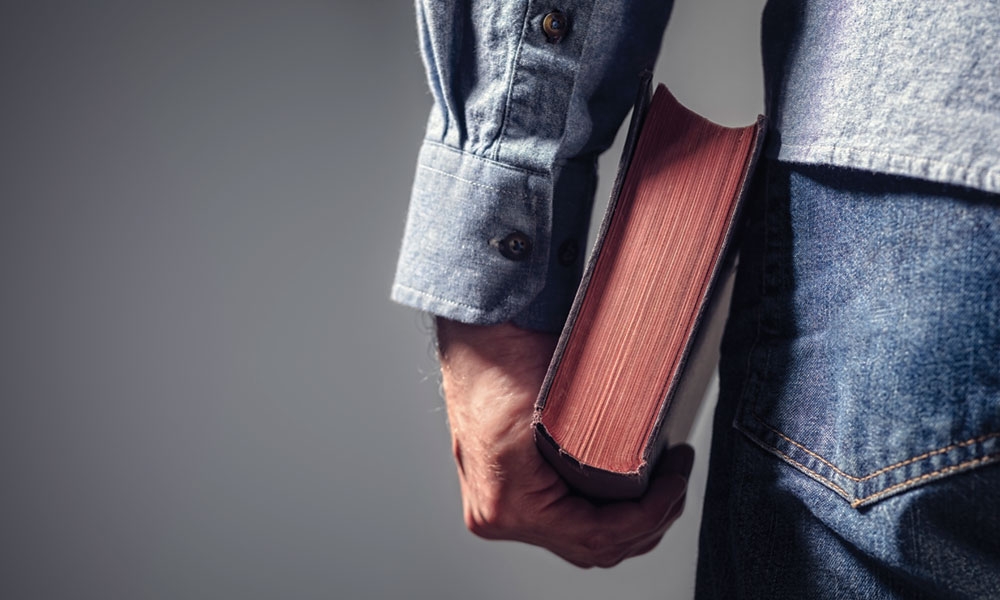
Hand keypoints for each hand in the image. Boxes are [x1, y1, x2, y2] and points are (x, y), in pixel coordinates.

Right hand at [436, 317, 694, 568]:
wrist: (475, 339)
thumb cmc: (501, 362)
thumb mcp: (556, 403)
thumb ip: (600, 445)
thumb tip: (656, 461)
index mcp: (509, 503)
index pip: (598, 535)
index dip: (649, 514)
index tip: (675, 481)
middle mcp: (500, 516)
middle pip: (594, 547)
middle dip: (647, 521)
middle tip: (676, 481)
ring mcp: (501, 509)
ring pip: (581, 541)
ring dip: (627, 522)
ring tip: (660, 487)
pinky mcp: (510, 494)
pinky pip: (565, 521)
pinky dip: (602, 513)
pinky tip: (627, 491)